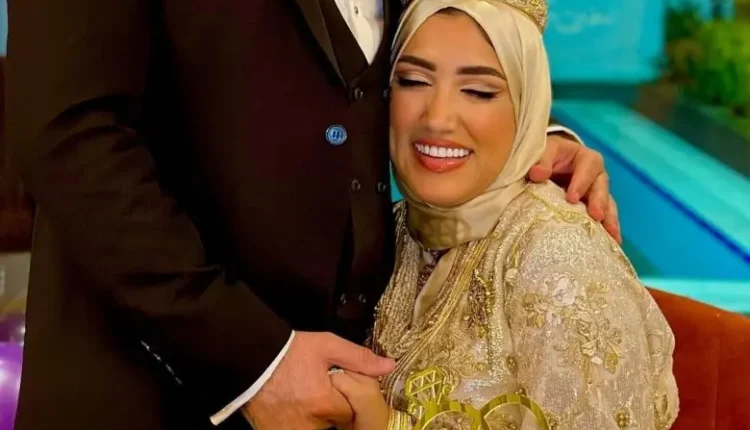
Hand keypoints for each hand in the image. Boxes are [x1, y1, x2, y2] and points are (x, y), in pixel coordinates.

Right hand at [243, 332, 394, 429]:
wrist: (251, 356)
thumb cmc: (290, 350)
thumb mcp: (327, 346)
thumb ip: (359, 358)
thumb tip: (389, 366)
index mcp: (324, 403)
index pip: (352, 412)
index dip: (348, 398)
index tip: (338, 386)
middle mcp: (308, 424)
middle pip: (334, 423)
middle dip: (332, 408)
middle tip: (319, 388)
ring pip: (317, 429)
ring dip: (317, 417)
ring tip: (306, 395)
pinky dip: (299, 421)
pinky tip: (294, 404)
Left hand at [529, 133, 620, 243]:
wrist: (548, 163)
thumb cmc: (548, 156)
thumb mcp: (545, 152)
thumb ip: (542, 161)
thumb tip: (538, 174)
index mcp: (585, 158)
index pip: (588, 167)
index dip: (582, 182)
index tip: (572, 198)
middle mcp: (596, 175)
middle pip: (601, 187)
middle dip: (599, 202)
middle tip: (596, 217)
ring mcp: (596, 193)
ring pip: (607, 205)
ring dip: (609, 220)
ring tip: (612, 236)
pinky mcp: (593, 208)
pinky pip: (604, 218)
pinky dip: (607, 230)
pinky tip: (612, 243)